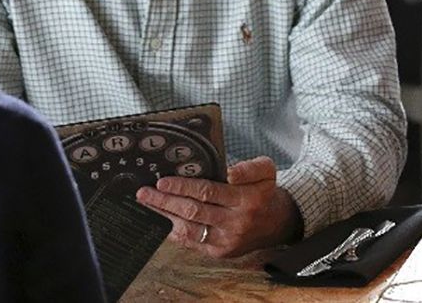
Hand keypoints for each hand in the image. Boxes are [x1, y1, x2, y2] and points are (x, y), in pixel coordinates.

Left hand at [135, 156, 300, 257]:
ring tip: (147, 205)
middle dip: (166, 201)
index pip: (208, 192)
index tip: (163, 181)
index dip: (183, 187)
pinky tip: (162, 221)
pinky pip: (192, 242)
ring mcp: (226, 240)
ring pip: (189, 229)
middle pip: (193, 211)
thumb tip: (229, 172)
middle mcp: (235, 223)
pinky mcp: (219, 252)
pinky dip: (174, 232)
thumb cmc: (264, 193)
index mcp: (246, 200)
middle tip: (145, 192)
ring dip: (165, 216)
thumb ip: (249, 168)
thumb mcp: (266, 170)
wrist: (276, 223)